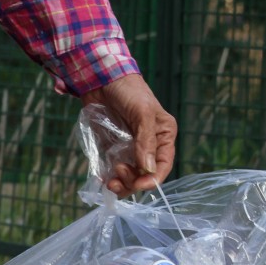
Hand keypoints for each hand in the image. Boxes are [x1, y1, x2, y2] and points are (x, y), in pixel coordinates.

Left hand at [81, 74, 176, 195]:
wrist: (102, 79)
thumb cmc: (129, 91)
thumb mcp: (142, 113)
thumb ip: (146, 141)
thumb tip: (148, 168)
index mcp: (163, 137)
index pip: (163, 166)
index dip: (153, 179)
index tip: (140, 184)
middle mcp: (148, 146)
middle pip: (144, 176)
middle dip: (133, 180)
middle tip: (118, 169)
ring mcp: (128, 149)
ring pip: (129, 177)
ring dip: (121, 183)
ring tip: (109, 178)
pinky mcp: (111, 149)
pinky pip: (111, 171)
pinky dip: (108, 178)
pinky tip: (102, 178)